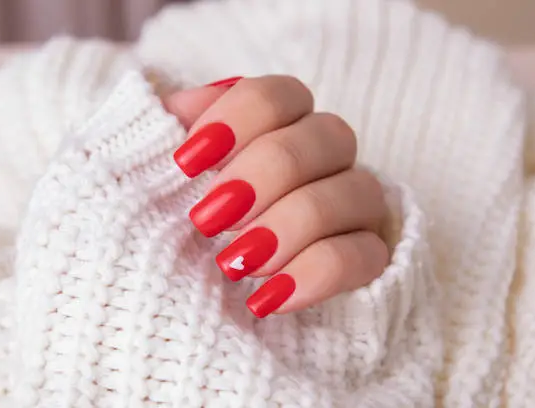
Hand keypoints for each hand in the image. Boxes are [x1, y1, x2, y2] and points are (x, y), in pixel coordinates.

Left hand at [161, 75, 388, 317]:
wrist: (205, 295)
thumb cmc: (188, 221)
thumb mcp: (165, 179)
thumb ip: (170, 133)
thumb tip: (183, 106)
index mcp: (285, 126)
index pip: (281, 96)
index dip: (238, 119)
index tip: (187, 162)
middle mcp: (329, 157)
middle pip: (328, 135)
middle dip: (266, 174)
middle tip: (209, 218)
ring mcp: (357, 204)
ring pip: (357, 191)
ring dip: (292, 225)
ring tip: (235, 263)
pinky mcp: (368, 256)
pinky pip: (367, 256)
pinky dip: (316, 275)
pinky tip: (265, 299)